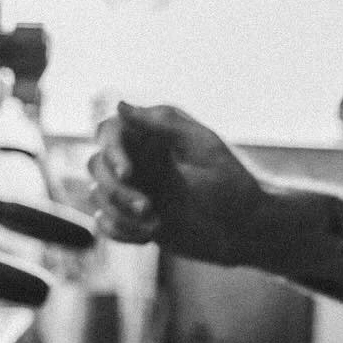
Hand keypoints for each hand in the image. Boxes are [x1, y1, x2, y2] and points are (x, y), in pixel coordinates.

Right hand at [88, 102, 269, 266]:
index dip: (112, 151)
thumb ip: (163, 124)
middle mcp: (140, 161)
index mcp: (154, 137)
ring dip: (120, 213)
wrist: (245, 232)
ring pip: (98, 196)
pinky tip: (148, 236)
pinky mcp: (133, 220)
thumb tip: (120, 105)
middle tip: (148, 208)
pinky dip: (120, 231)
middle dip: (116, 191)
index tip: (128, 174)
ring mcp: (135, 191)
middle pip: (97, 166)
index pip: (110, 132)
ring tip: (155, 225)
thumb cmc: (232, 186)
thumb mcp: (203, 148)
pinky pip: (105, 223)